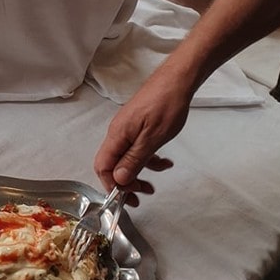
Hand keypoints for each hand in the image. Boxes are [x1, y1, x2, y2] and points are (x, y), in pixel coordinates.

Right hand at [92, 70, 188, 203]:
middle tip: (144, 193)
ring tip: (158, 177)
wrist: (176, 81)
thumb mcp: (152, 139)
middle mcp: (117, 133)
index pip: (103, 167)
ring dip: (140, 171)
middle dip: (127, 182)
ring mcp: (127, 129)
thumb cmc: (165, 106)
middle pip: (112, 164)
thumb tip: (118, 179)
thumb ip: (134, 160)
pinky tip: (164, 160)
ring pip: (126, 157)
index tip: (129, 197)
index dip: (113, 185)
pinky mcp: (136, 126)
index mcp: (117, 136)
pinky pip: (136, 148)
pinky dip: (148, 158)